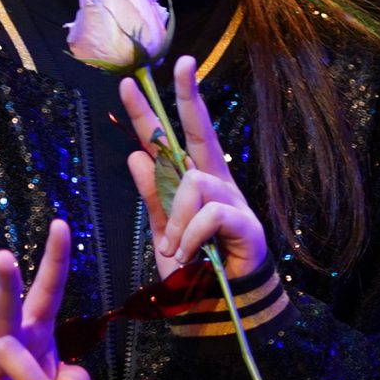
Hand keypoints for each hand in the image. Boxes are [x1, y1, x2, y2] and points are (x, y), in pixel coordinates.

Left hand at [122, 56, 270, 276]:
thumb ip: (154, 197)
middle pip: (200, 132)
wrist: (221, 315)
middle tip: (183, 64)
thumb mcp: (163, 233)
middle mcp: (216, 183)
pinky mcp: (245, 223)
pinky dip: (191, 233)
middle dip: (190, 96)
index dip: (154, 112)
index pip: (173, 141)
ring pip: (194, 182)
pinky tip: (186, 254)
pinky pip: (209, 212)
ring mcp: (233, 200)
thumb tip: (136, 154)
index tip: (134, 81)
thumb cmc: (195, 275)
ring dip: (176, 219)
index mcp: (195, 185)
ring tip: (173, 251)